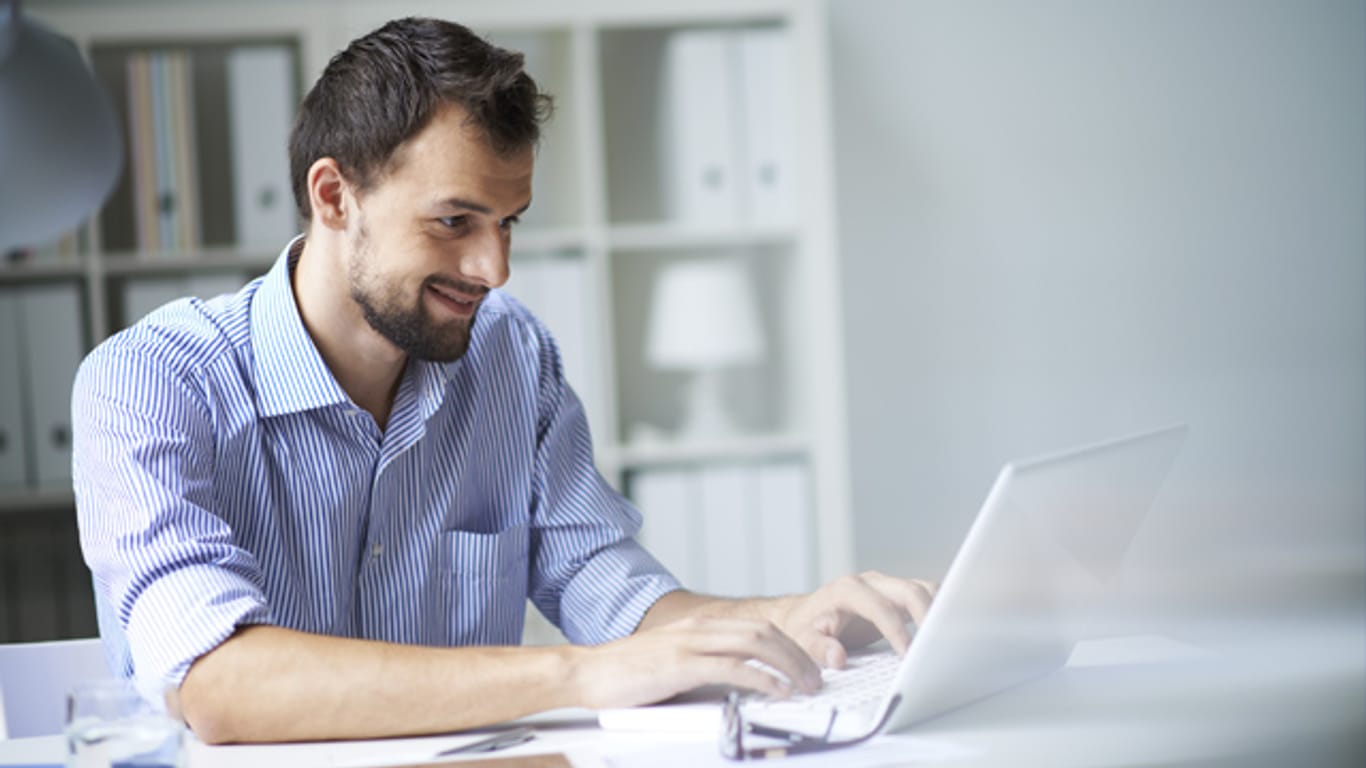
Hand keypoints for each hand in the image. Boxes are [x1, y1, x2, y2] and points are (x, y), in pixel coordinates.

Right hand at [571, 616, 823, 708]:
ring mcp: (690, 644)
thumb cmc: (626, 675)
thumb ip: (703, 668)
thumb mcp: (672, 664)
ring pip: (754, 643)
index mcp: (698, 627)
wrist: (586, 673)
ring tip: (805, 686)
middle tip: (816, 678)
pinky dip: (761, 678)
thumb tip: (738, 685)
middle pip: (763, 631)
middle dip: (796, 653)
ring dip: (787, 664)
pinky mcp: (681, 665)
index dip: (788, 644)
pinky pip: (732, 668)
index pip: (755, 627)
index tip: (805, 666)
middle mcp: (698, 628)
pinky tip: (776, 691)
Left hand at [774, 571, 937, 668]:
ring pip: (923, 589)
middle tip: (939, 645)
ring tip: (950, 637)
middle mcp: (870, 583)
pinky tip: (946, 630)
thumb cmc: (804, 627)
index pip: (880, 608)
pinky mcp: (897, 596)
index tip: (909, 655)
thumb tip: (837, 658)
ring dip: (939, 610)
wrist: (804, 615)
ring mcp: (886, 586)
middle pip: (909, 590)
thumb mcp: (802, 639)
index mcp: (848, 590)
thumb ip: (818, 648)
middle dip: (928, 615)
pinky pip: (925, 596)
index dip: (897, 631)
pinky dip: (939, 609)